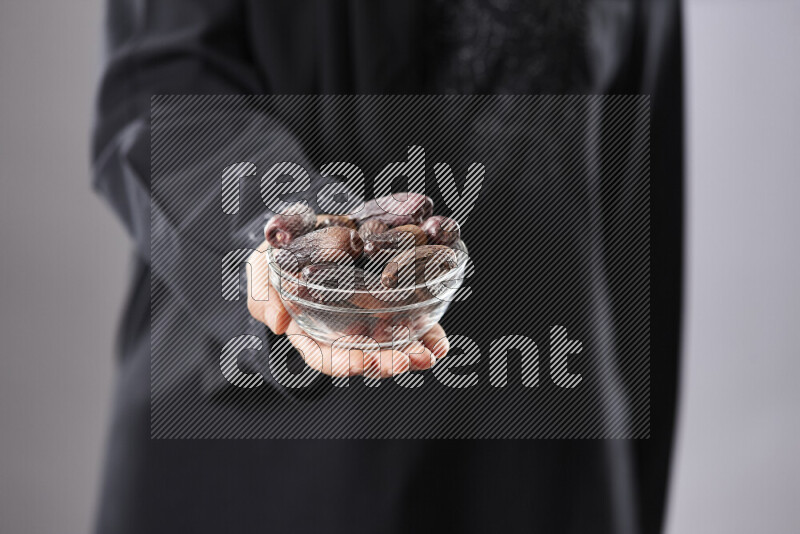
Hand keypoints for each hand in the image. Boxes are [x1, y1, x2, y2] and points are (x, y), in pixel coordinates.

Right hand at [245, 240, 449, 377]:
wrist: (309, 227)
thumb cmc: (281, 252)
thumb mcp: (262, 268)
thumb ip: (264, 294)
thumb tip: (278, 324)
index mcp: (309, 329)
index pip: (324, 355)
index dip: (342, 361)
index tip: (359, 363)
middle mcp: (342, 329)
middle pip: (364, 354)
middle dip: (385, 362)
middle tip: (404, 361)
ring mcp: (368, 317)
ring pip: (391, 342)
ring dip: (411, 352)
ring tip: (428, 354)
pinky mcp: (391, 300)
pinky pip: (412, 320)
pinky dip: (428, 334)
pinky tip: (440, 342)